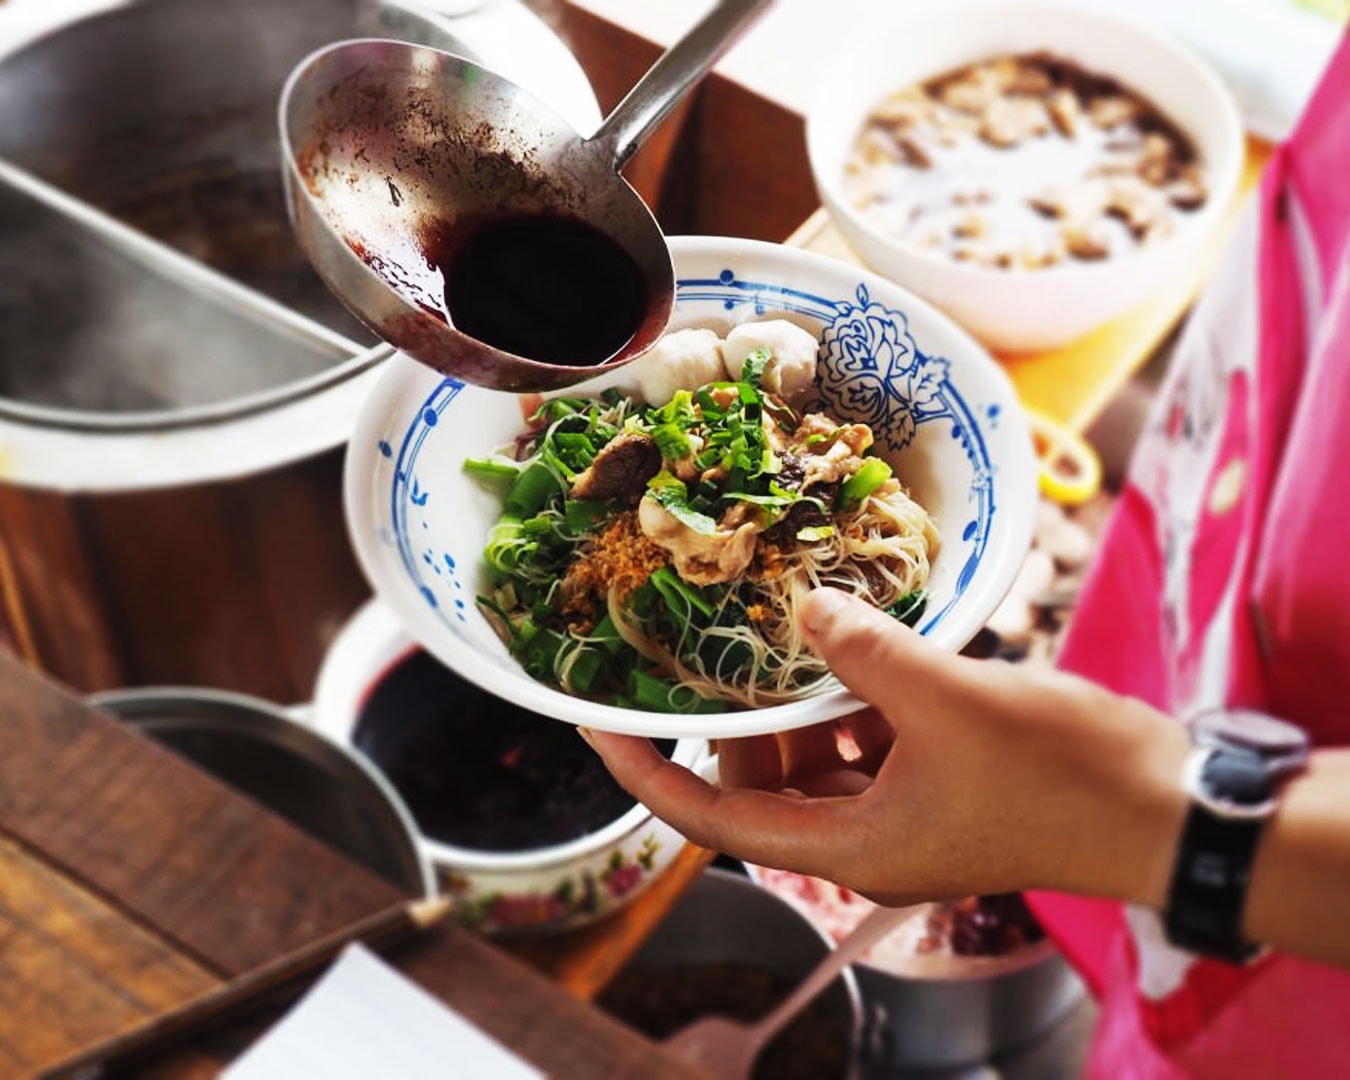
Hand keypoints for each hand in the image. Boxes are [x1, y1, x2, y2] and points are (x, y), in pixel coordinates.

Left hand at [583, 587, 1189, 909]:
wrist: (1164, 807)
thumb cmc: (1057, 774)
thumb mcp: (946, 700)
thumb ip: (864, 652)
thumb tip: (805, 603)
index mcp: (847, 848)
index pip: (712, 819)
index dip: (647, 774)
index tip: (599, 723)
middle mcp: (864, 840)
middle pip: (761, 785)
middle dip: (741, 722)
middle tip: (727, 649)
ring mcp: (904, 814)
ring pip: (816, 760)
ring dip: (803, 704)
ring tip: (798, 635)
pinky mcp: (939, 783)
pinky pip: (869, 743)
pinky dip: (857, 700)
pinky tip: (864, 644)